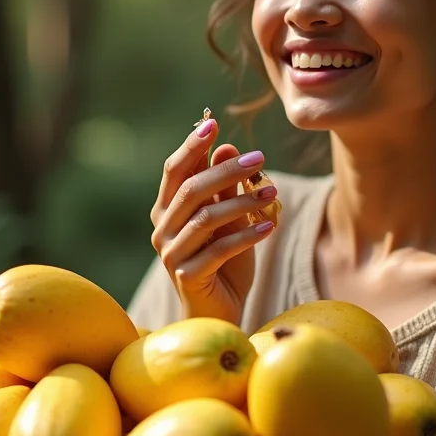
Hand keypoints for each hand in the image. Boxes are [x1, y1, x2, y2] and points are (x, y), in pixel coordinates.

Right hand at [149, 115, 278, 323]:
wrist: (220, 313)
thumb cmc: (224, 262)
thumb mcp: (229, 220)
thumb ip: (225, 188)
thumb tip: (228, 147)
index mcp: (167, 210)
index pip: (174, 170)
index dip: (191, 145)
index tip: (213, 122)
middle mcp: (163, 229)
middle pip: (191, 189)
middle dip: (225, 170)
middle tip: (259, 158)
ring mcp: (171, 254)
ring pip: (206, 218)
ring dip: (242, 201)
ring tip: (273, 193)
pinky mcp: (187, 276)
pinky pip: (219, 249)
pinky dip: (246, 235)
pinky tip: (270, 226)